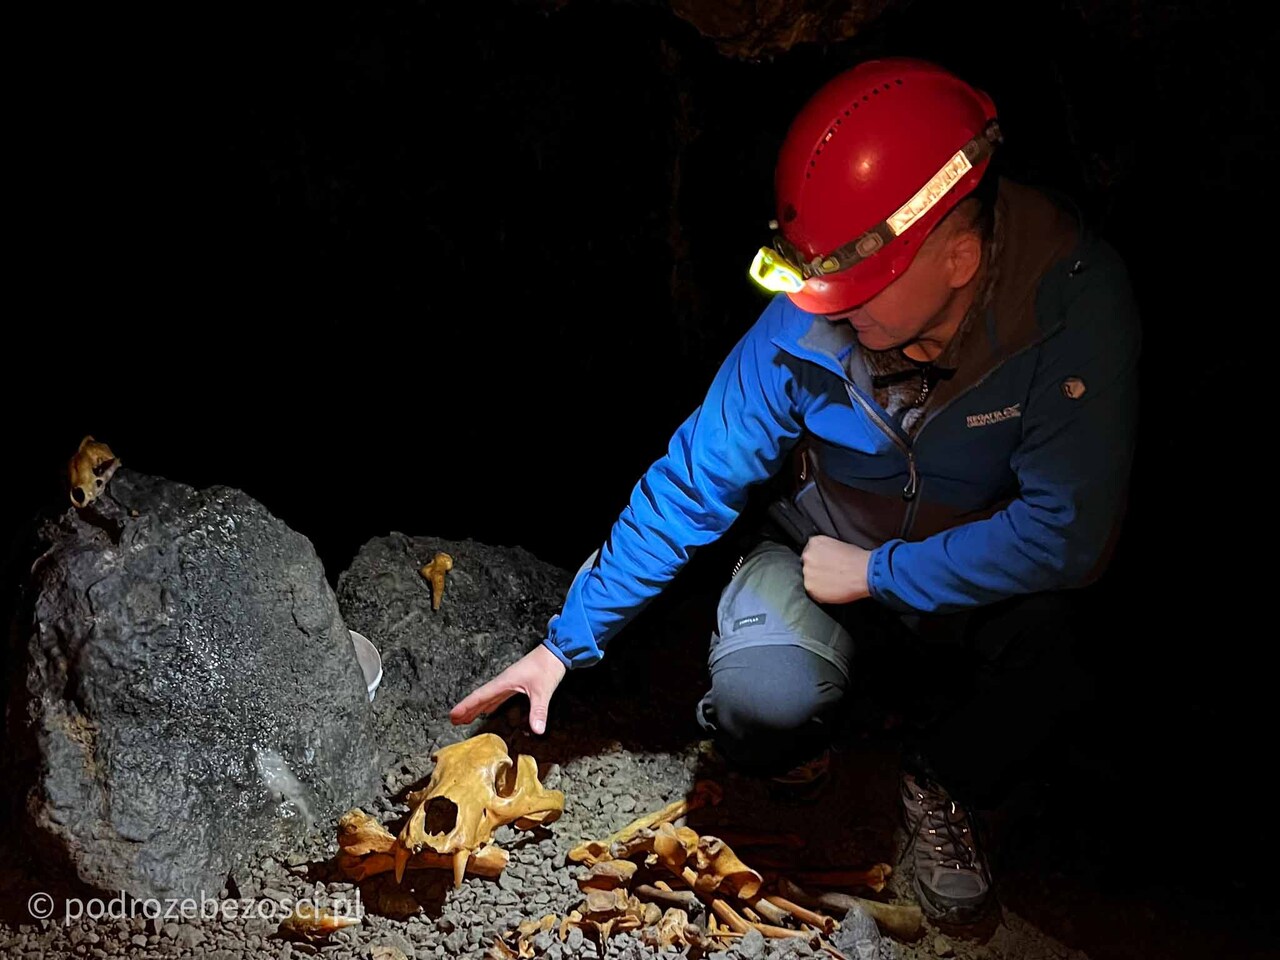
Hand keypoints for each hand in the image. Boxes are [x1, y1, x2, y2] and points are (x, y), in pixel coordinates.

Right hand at [448, 643, 567, 734]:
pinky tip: (488, 710)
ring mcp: (509, 682)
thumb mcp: (543, 690)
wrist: (557, 651)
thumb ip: (538, 711)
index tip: (453, 715)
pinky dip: (490, 704)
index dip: (466, 706)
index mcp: (505, 682)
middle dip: (467, 709)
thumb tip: (537, 730)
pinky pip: (498, 696)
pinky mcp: (517, 683)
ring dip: (477, 708)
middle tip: (454, 720)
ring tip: (466, 718)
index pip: (481, 696)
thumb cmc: (548, 666)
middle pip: (481, 697)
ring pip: (488, 697)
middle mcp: (504, 682)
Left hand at [801, 535, 871, 603]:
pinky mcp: (810, 587)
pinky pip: (813, 592)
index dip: (819, 560)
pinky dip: (821, 593)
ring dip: (818, 582)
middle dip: (817, 570)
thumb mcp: (839, 544)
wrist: (864, 573)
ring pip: (809, 579)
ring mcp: (808, 572)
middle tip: (830, 575)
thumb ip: (826, 550)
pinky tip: (833, 590)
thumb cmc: (857, 559)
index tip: (825, 565)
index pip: (810, 552)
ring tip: (834, 583)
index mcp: (815, 543)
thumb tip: (824, 558)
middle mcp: (808, 556)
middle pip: (808, 565)